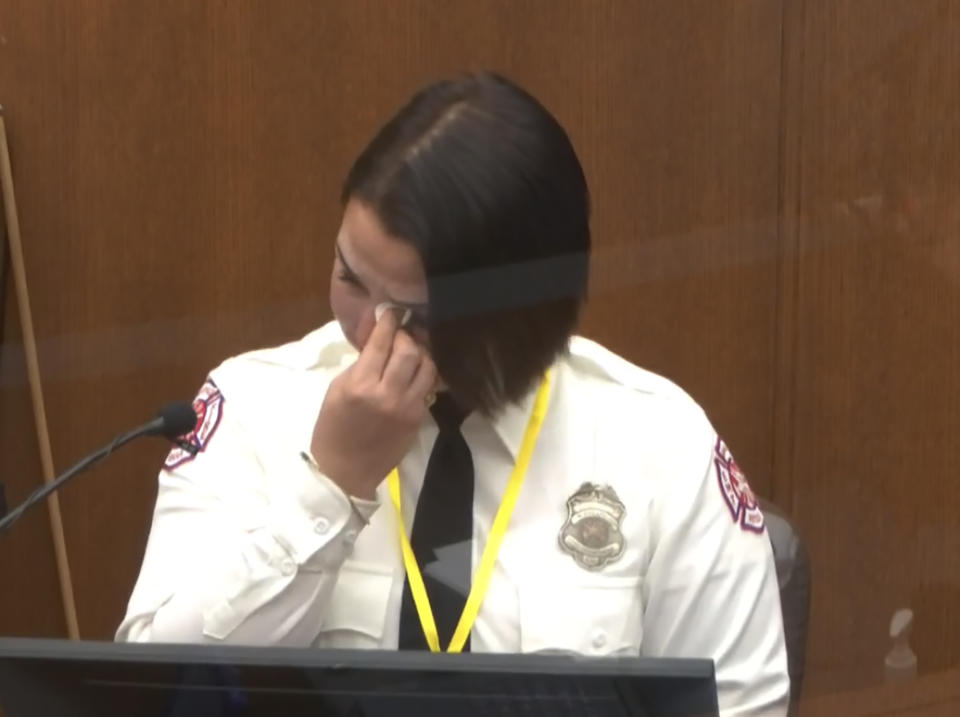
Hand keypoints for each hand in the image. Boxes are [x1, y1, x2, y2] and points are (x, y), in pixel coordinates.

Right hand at [310, 310, 437, 499]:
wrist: (345, 470)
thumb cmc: (332, 428)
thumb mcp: (337, 390)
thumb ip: (360, 363)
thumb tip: (376, 338)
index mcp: (360, 385)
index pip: (381, 344)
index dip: (388, 323)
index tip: (391, 312)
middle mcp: (388, 394)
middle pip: (410, 351)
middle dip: (406, 337)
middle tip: (400, 334)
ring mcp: (407, 407)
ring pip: (428, 367)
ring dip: (421, 354)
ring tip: (413, 350)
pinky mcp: (419, 418)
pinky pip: (429, 387)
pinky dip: (424, 375)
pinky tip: (416, 371)